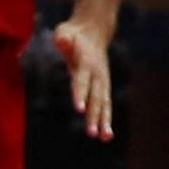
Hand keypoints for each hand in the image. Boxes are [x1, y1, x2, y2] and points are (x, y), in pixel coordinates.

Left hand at [52, 16, 118, 141]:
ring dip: (104, 121)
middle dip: (94, 115)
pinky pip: (105, 104)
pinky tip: (105, 136)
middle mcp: (97, 74)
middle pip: (95, 96)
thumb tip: (62, 41)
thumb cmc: (74, 33)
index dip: (80, 93)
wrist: (94, 30)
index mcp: (86, 62)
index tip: (79, 109)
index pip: (82, 80)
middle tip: (91, 133)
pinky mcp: (103, 86)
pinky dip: (106, 119)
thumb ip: (63, 38)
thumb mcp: (65, 31)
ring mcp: (102, 80)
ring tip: (104, 138)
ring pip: (104, 103)